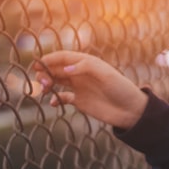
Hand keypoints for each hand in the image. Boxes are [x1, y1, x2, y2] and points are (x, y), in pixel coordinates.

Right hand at [33, 51, 148, 128]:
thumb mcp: (106, 75)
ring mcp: (80, 87)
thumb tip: (65, 69)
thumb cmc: (121, 89)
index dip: (49, 59)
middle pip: (57, 68)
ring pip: (57, 81)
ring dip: (47, 83)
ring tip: (44, 89)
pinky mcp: (80, 100)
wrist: (131, 110)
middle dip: (45, 72)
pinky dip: (55, 99)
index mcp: (87, 63)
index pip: (63, 57)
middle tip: (41, 82)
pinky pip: (62, 97)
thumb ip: (86, 68)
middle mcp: (81, 73)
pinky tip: (52, 103)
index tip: (37, 65)